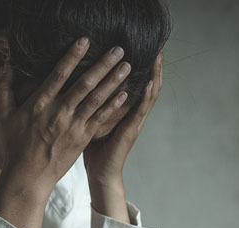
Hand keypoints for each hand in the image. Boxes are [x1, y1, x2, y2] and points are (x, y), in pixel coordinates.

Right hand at [0, 37, 132, 197]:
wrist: (29, 175)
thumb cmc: (15, 145)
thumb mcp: (4, 115)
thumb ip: (4, 89)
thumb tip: (6, 67)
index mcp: (40, 103)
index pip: (59, 74)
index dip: (72, 56)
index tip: (85, 40)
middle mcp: (59, 112)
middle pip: (85, 83)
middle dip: (103, 64)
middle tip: (118, 49)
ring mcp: (73, 126)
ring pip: (97, 99)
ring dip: (113, 81)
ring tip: (127, 66)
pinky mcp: (82, 138)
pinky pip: (100, 119)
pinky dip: (113, 106)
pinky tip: (125, 94)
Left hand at [83, 49, 163, 187]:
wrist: (100, 172)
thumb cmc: (94, 147)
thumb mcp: (94, 118)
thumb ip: (94, 101)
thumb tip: (80, 80)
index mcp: (126, 110)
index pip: (138, 83)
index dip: (144, 66)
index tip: (145, 47)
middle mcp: (134, 114)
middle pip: (149, 84)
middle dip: (153, 65)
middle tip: (158, 45)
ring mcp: (135, 122)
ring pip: (150, 95)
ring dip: (155, 75)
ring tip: (158, 57)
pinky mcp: (132, 131)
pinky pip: (141, 111)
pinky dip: (147, 96)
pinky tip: (150, 83)